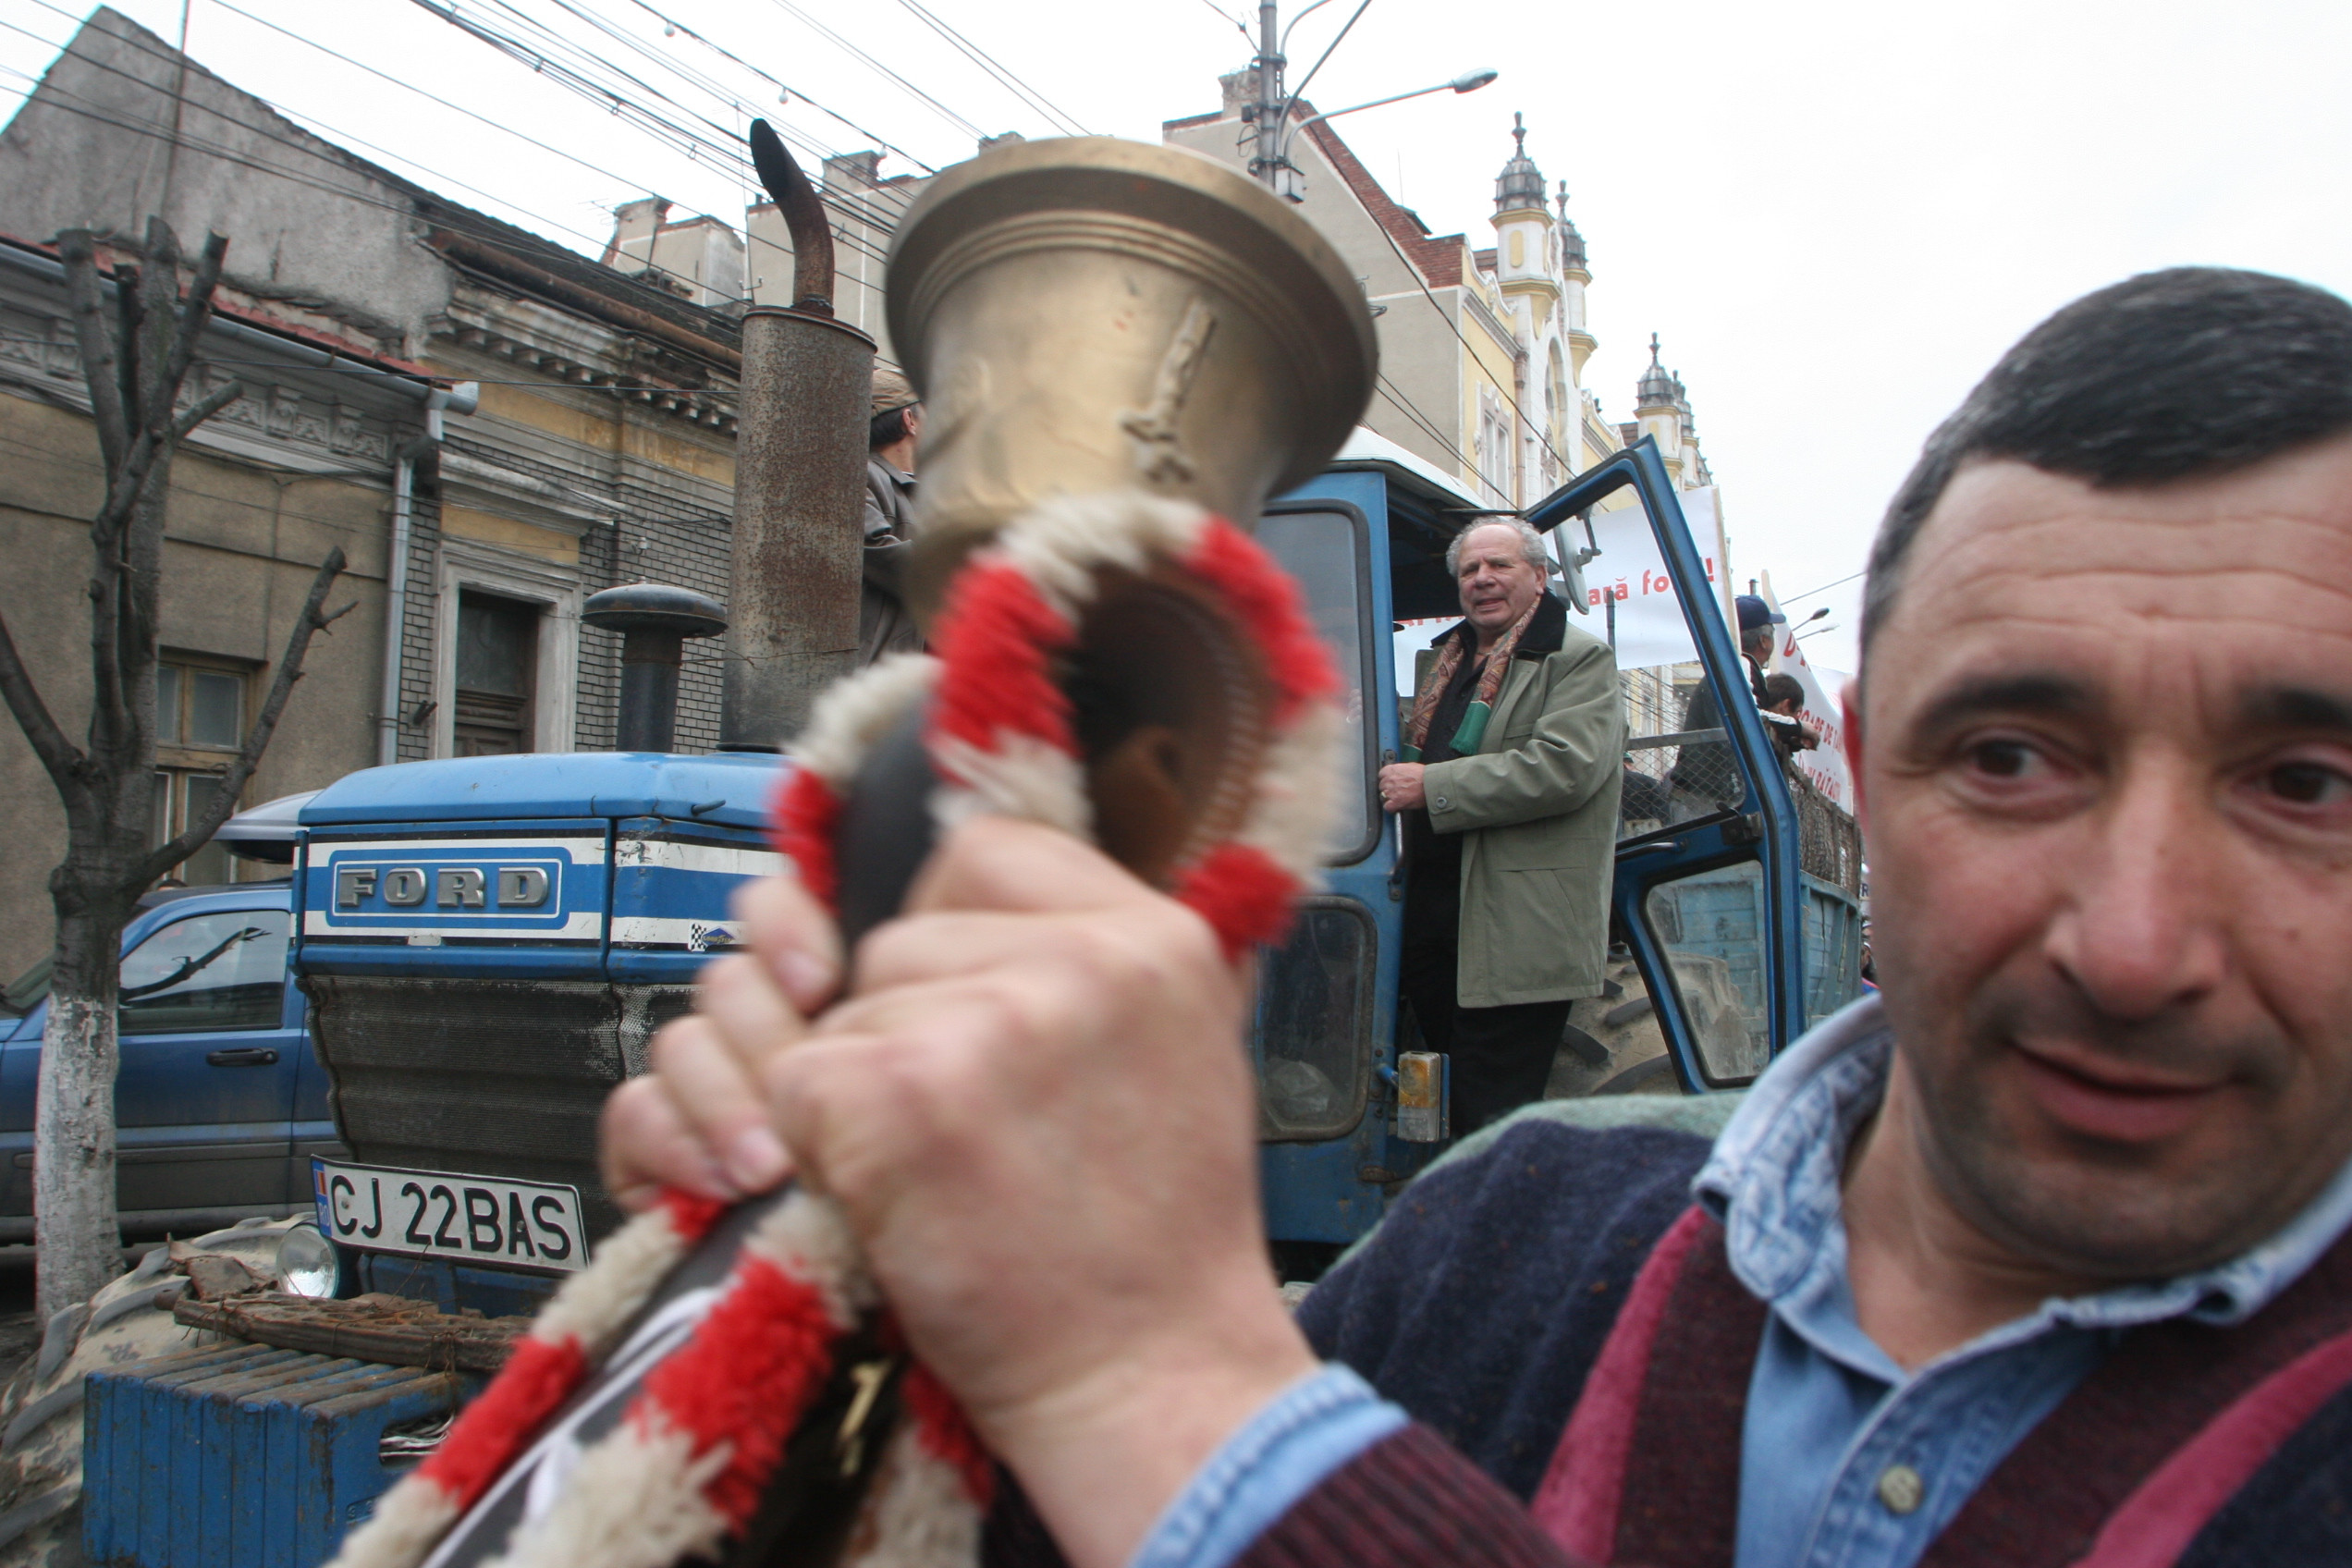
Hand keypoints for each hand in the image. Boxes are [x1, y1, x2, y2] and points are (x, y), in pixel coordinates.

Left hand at [598, 819, 1314, 1567]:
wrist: (1155, 1381)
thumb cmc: (1156, 1247)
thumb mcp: (1182, 1054)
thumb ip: (1090, 966)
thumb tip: (965, 907)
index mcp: (1156, 939)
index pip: (983, 855)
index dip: (944, 931)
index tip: (953, 1007)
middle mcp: (1081, 962)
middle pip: (898, 939)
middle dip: (899, 1028)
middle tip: (962, 1132)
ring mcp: (987, 1023)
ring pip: (842, 1014)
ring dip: (860, 1095)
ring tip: (944, 1180)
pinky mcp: (899, 1095)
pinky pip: (799, 1082)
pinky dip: (817, 1148)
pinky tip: (895, 1205)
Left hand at [1378, 760, 1426, 811]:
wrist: (1431, 784)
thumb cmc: (1425, 775)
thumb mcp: (1410, 766)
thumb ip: (1401, 770)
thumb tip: (1399, 774)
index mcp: (1392, 770)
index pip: (1381, 774)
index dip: (1386, 779)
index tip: (1390, 782)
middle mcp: (1389, 780)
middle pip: (1381, 786)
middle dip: (1388, 789)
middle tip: (1396, 791)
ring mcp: (1391, 791)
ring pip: (1382, 797)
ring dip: (1389, 799)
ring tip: (1397, 799)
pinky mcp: (1396, 802)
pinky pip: (1387, 807)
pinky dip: (1391, 808)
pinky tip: (1397, 807)